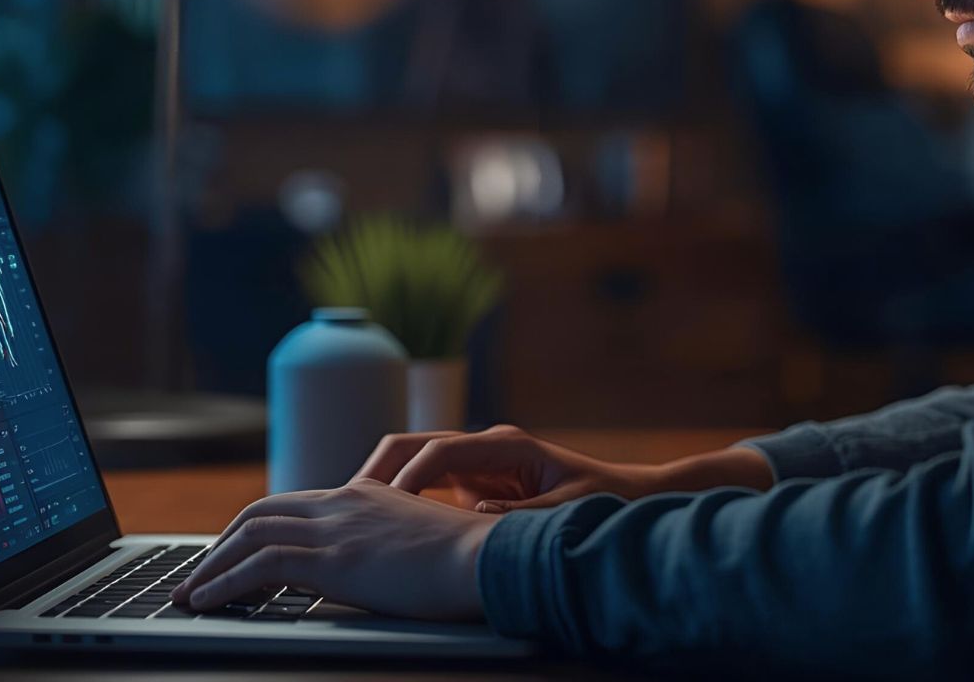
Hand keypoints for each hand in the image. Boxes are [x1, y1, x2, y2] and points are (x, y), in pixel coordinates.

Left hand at [168, 479, 498, 619]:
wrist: (488, 558)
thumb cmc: (468, 560)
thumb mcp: (420, 540)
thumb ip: (388, 542)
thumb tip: (373, 566)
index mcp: (364, 495)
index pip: (292, 503)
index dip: (254, 527)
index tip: (232, 553)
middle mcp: (343, 503)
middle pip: (260, 512)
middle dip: (220, 544)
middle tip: (198, 574)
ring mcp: (336, 528)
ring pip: (249, 535)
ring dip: (210, 566)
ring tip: (188, 594)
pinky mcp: (333, 559)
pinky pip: (259, 566)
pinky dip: (222, 582)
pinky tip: (205, 601)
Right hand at [353, 423, 774, 512]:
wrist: (626, 495)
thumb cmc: (601, 500)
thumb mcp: (563, 512)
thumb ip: (521, 513)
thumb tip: (477, 512)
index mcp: (505, 445)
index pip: (441, 450)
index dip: (409, 476)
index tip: (383, 504)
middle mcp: (485, 447)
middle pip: (415, 445)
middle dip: (378, 469)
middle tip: (347, 503)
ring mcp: (477, 463)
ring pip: (414, 464)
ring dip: (384, 485)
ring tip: (353, 518)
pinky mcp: (474, 483)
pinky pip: (427, 486)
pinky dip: (401, 501)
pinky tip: (381, 529)